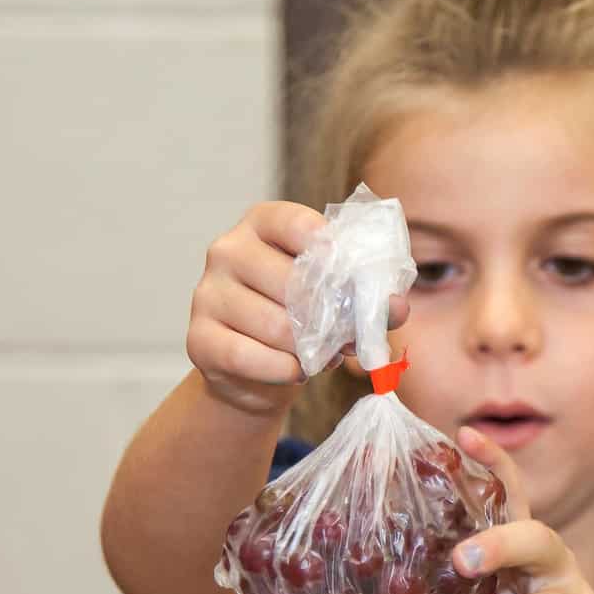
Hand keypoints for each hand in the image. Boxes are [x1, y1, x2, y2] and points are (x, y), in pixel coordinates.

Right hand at [187, 201, 409, 416]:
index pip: (295, 223)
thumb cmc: (300, 319)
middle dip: (327, 316)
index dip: (328, 248)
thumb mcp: (335, 299)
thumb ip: (368, 298)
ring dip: (308, 349)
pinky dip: (283, 370)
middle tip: (344, 336)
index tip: (350, 274)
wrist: (256, 370)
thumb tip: (395, 307)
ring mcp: (207, 293)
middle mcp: (227, 250)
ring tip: (318, 355)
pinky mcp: (199, 338)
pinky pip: (250, 357)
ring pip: (275, 325)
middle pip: (290, 281)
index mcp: (262, 224)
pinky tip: (293, 369)